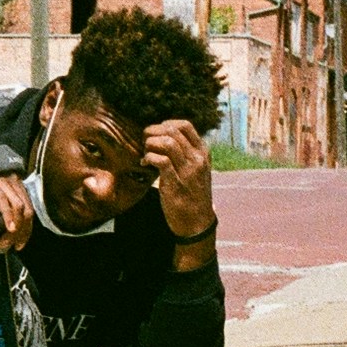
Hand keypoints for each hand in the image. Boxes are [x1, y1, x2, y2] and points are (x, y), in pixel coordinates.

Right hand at [0, 103, 30, 247]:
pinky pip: (2, 200)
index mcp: (11, 175)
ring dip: (16, 229)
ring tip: (8, 243)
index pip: (26, 204)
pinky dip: (8, 216)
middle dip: (25, 232)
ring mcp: (1, 178)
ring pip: (19, 208)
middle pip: (27, 209)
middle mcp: (11, 177)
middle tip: (16, 246)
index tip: (19, 237)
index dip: (26, 224)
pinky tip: (8, 228)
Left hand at [138, 118, 215, 244]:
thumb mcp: (195, 169)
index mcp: (202, 152)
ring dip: (150, 144)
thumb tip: (163, 138)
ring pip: (167, 143)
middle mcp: (197, 158)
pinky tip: (145, 163)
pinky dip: (148, 158)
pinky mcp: (176, 182)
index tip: (155, 133)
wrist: (197, 222)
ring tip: (145, 152)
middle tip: (144, 141)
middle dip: (153, 132)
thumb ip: (185, 153)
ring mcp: (188, 170)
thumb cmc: (192, 194)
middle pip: (172, 131)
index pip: (185, 125)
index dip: (165, 124)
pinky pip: (160, 160)